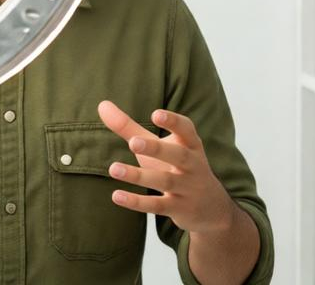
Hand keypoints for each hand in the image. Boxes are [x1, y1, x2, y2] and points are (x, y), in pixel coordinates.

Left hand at [97, 100, 238, 235]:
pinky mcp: (179, 209)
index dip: (173, 121)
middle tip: (133, 142)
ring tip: (113, 168)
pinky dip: (137, 202)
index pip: (186, 130)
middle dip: (156, 148)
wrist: (212, 208)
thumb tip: (102, 105)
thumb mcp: (158, 145)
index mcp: (190, 145)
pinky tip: (117, 196)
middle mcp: (192, 165)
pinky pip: (157, 206)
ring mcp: (187, 188)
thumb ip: (129, 127)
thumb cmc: (177, 166)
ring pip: (164, 181)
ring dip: (138, 176)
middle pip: (177, 155)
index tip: (156, 113)